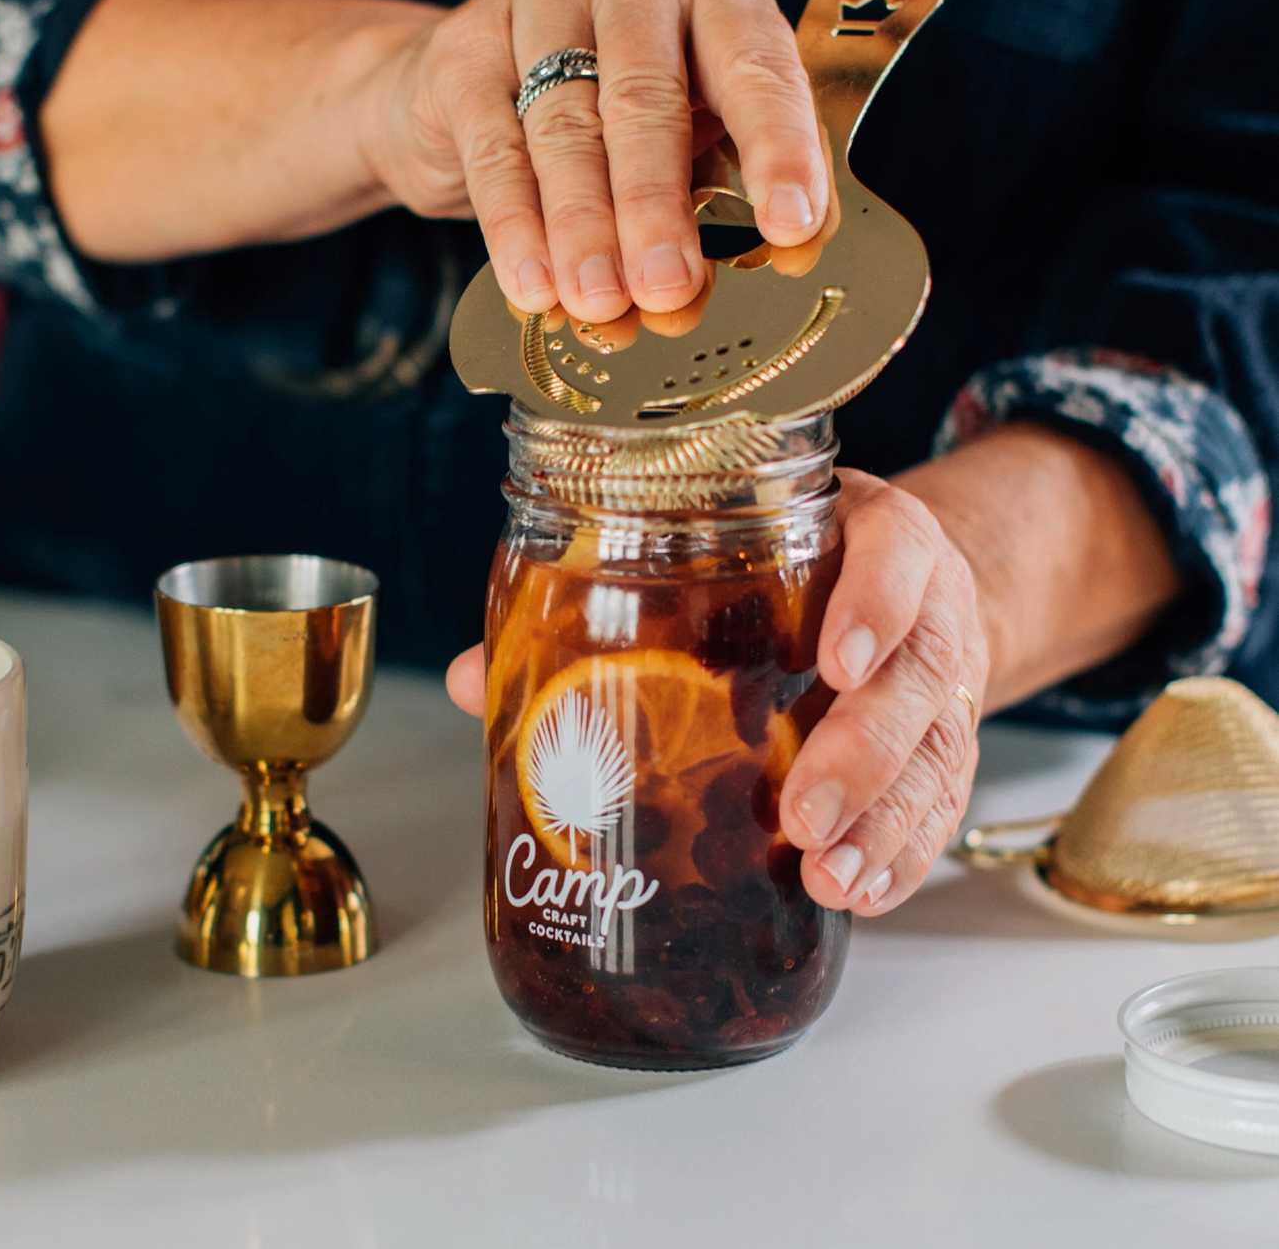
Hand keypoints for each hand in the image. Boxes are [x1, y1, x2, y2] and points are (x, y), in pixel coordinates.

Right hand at [363, 0, 828, 321]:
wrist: (473, 92)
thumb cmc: (612, 121)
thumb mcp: (694, 140)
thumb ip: (736, 190)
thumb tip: (784, 259)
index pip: (758, 68)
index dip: (779, 150)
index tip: (791, 229)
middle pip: (647, 100)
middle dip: (658, 208)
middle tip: (667, 288)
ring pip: (566, 127)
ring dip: (585, 229)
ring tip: (601, 303)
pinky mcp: (464, 48)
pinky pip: (494, 149)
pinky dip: (515, 227)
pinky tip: (534, 286)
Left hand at [446, 467, 988, 917]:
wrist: (906, 582)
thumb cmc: (797, 566)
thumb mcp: (730, 552)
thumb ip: (612, 602)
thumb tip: (473, 678)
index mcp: (869, 533)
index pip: (895, 548)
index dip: (876, 600)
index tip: (834, 661)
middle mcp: (924, 603)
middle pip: (921, 672)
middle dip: (867, 750)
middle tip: (803, 815)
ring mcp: (946, 676)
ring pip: (943, 749)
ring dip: (888, 822)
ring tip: (828, 876)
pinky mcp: (950, 740)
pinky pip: (947, 801)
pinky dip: (909, 852)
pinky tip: (863, 891)